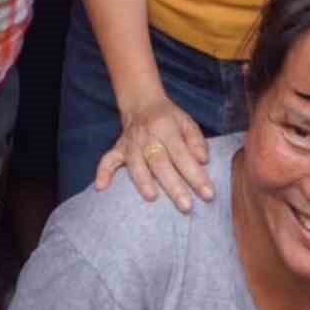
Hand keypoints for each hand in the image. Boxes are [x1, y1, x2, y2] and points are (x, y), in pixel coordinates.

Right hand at [95, 93, 212, 212]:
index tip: (208, 194)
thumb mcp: (186, 122)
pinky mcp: (118, 149)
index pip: (182, 154)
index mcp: (166, 128)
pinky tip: (101, 188)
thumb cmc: (168, 118)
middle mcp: (146, 136)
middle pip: (160, 162)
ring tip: (152, 198)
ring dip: (142, 181)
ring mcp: (130, 144)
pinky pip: (108, 160)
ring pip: (136, 164)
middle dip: (173, 185)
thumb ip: (196, 141)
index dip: (195, 175)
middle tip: (186, 206)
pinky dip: (103, 173)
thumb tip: (203, 160)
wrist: (141, 103)